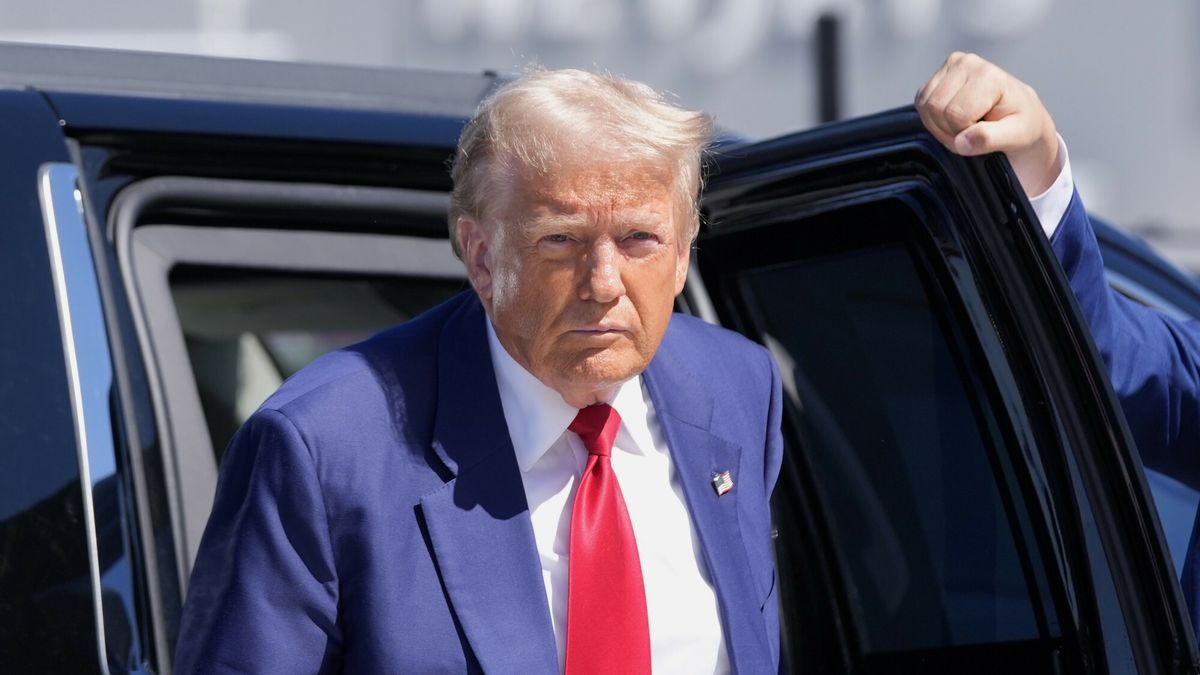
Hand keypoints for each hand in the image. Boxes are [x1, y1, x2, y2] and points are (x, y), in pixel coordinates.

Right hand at [915, 52, 1059, 195]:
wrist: (1019, 111)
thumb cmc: (1020, 122)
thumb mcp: (1016, 135)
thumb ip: (989, 139)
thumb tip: (962, 142)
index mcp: (988, 76)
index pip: (956, 114)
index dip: (964, 133)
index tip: (983, 134)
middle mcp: (968, 63)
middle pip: (936, 108)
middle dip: (950, 130)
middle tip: (972, 132)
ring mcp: (951, 65)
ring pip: (925, 107)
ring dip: (941, 126)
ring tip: (965, 125)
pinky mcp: (938, 74)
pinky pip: (921, 103)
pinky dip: (934, 118)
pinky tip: (954, 117)